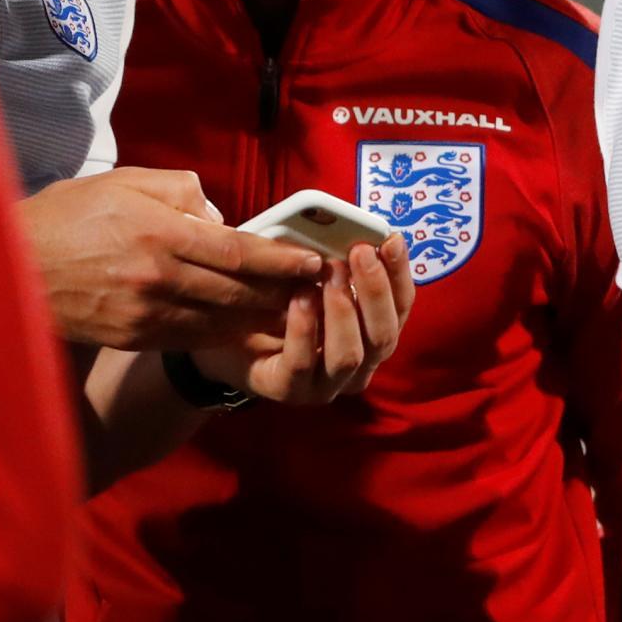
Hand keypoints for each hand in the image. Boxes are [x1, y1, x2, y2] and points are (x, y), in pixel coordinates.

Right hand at [20, 168, 322, 350]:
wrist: (12, 266)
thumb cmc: (66, 216)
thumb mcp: (121, 181)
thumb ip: (177, 190)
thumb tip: (216, 215)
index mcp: (159, 232)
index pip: (238, 251)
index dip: (280, 260)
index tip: (311, 262)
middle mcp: (158, 277)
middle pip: (237, 291)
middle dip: (282, 292)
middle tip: (315, 291)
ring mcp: (146, 313)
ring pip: (219, 321)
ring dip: (260, 319)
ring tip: (292, 313)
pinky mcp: (132, 337)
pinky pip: (191, 338)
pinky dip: (223, 337)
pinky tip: (244, 332)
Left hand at [193, 237, 415, 406]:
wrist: (221, 338)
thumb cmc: (270, 303)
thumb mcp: (305, 274)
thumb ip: (330, 261)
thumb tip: (348, 231)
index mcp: (369, 334)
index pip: (400, 307)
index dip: (399, 274)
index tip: (390, 240)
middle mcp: (357, 365)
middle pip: (384, 335)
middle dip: (375, 291)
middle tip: (359, 253)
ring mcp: (325, 385)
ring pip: (350, 355)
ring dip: (342, 310)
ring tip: (330, 274)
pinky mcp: (289, 390)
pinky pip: (302, 363)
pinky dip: (304, 328)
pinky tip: (299, 298)